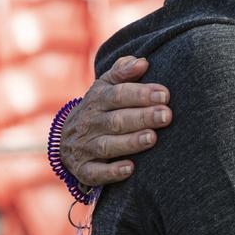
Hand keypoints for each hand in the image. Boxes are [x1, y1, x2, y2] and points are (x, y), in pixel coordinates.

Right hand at [61, 56, 172, 185]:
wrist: (67, 138)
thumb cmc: (100, 108)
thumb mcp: (106, 86)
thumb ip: (123, 72)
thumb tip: (143, 61)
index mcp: (97, 99)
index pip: (118, 94)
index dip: (141, 94)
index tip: (165, 95)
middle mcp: (89, 122)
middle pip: (116, 120)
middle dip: (142, 117)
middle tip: (167, 115)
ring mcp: (84, 147)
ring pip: (107, 145)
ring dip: (130, 142)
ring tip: (152, 138)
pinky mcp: (83, 169)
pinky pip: (94, 173)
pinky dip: (111, 172)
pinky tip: (130, 168)